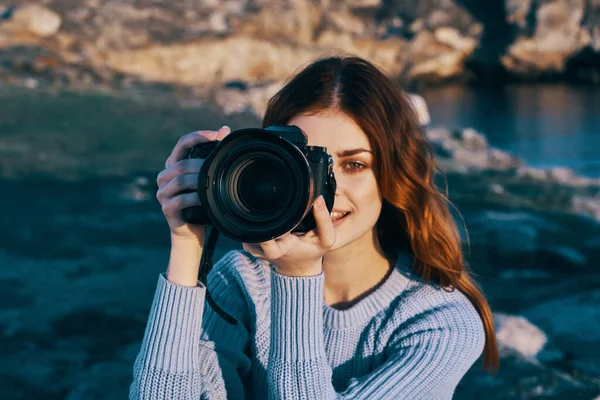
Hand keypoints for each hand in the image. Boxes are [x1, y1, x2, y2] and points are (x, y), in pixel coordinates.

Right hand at [156, 126, 230, 243]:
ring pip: (180, 181)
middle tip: (219, 166)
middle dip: (201, 163)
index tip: (216, 134)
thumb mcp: (207, 178)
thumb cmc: (200, 202)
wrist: (192, 231)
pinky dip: (196, 198)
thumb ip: (212, 156)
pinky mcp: (167, 208)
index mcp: (173, 165)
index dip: (198, 136)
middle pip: (181, 163)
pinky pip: (181, 200)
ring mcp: (163, 193)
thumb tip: (225, 129)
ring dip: (199, 181)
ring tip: (214, 183)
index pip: (182, 143)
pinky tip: (206, 199)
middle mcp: (165, 177)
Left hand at [242, 195, 335, 276]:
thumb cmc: (313, 252)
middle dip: (266, 215)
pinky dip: (260, 223)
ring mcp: (253, 248)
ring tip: (278, 220)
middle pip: (256, 228)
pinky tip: (272, 224)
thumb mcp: (326, 239)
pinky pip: (250, 228)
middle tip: (279, 211)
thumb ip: (324, 220)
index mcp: (282, 249)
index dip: (267, 229)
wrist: (298, 268)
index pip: (267, 241)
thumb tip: (317, 198)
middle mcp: (264, 250)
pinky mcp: (249, 246)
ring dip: (263, 219)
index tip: (275, 218)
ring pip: (251, 226)